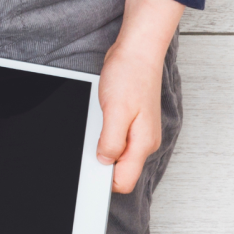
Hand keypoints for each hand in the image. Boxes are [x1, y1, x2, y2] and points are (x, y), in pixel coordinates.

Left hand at [96, 0, 184, 193]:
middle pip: (120, 171)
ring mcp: (139, 133)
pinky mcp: (131, 124)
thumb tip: (104, 162)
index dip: (104, 181)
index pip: (125, 182)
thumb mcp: (116, 111)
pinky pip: (116, 140)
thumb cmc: (130, 75)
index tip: (89, 173)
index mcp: (143, 144)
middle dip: (102, 163)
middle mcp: (144, 142)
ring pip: (117, 156)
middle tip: (93, 140)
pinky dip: (105, 134)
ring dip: (103, 146)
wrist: (138, 51)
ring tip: (100, 123)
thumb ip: (111, 142)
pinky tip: (103, 118)